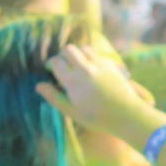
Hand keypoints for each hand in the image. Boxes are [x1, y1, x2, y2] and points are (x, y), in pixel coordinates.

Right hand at [41, 44, 165, 150]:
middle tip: (65, 66)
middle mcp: (85, 67)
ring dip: (79, 54)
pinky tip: (93, 69)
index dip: (51, 64)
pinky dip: (92, 57)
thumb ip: (54, 97)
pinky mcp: (111, 64)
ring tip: (79, 66)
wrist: (127, 114)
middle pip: (69, 49)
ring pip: (84, 48)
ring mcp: (99, 64)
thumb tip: (38, 85)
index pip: (56, 62)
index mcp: (72, 80)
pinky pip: (98, 54)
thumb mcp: (72, 111)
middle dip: (64, 55)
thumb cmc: (97, 117)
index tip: (52, 70)